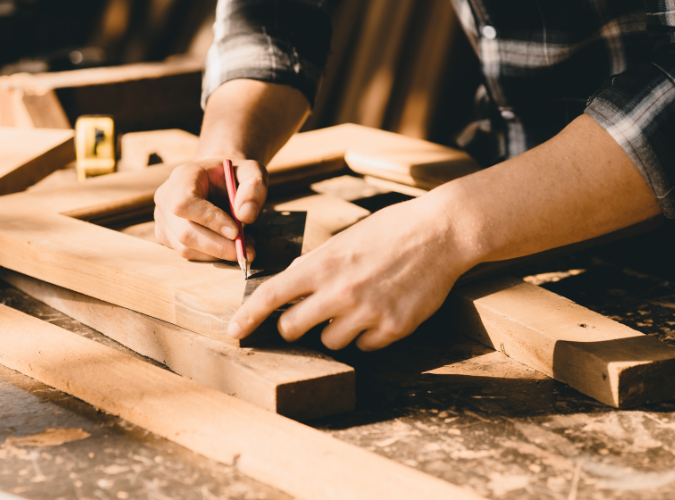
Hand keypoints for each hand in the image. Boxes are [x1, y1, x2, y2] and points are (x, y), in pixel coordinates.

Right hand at [154, 158, 266, 260]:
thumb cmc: (234, 176)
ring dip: (218, 253)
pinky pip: (187, 253)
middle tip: (246, 251)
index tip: (236, 231)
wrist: (218, 180)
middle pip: (185, 232)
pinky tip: (228, 246)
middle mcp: (166, 197)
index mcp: (183, 176)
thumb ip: (254, 188)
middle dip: (219, 246)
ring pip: (186, 248)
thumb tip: (245, 215)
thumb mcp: (251, 172)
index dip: (209, 220)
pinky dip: (211, 256)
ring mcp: (162, 219)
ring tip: (242, 246)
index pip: (184, 203)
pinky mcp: (165, 236)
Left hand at [226, 195, 475, 350]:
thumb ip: (314, 266)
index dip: (247, 317)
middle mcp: (340, 292)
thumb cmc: (389, 231)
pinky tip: (381, 310)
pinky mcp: (393, 328)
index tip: (233, 331)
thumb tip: (290, 286)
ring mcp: (367, 313)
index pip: (271, 297)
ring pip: (330, 342)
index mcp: (322, 265)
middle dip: (294, 326)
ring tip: (357, 304)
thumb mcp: (342, 240)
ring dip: (335, 330)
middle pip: (292, 329)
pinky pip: (365, 346)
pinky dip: (367, 334)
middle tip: (306, 316)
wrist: (440, 233)